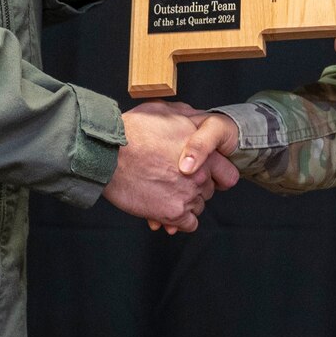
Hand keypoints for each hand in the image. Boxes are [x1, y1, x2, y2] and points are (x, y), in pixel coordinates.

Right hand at [101, 102, 236, 232]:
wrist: (108, 153)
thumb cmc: (132, 130)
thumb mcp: (165, 111)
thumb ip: (186, 116)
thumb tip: (194, 116)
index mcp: (203, 151)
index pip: (227, 173)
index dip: (215, 175)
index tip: (203, 176)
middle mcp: (201, 175)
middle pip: (209, 190)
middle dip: (195, 188)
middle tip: (174, 183)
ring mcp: (187, 195)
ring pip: (197, 207)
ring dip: (184, 204)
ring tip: (164, 196)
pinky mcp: (172, 213)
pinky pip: (188, 224)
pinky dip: (178, 222)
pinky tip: (166, 214)